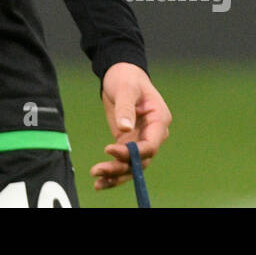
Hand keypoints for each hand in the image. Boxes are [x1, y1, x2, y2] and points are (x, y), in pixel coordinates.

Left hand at [91, 62, 170, 191]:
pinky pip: (123, 161)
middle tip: (98, 170)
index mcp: (159, 120)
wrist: (120, 73)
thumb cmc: (126, 77)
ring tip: (96, 180)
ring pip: (132, 165)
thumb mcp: (126, 88)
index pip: (150, 146)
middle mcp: (153, 134)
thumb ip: (126, 108)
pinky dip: (113, 171)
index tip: (110, 149)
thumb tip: (124, 129)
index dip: (132, 153)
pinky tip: (100, 181)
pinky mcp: (129, 141)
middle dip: (121, 168)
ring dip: (115, 174)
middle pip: (141, 160)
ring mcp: (141, 139)